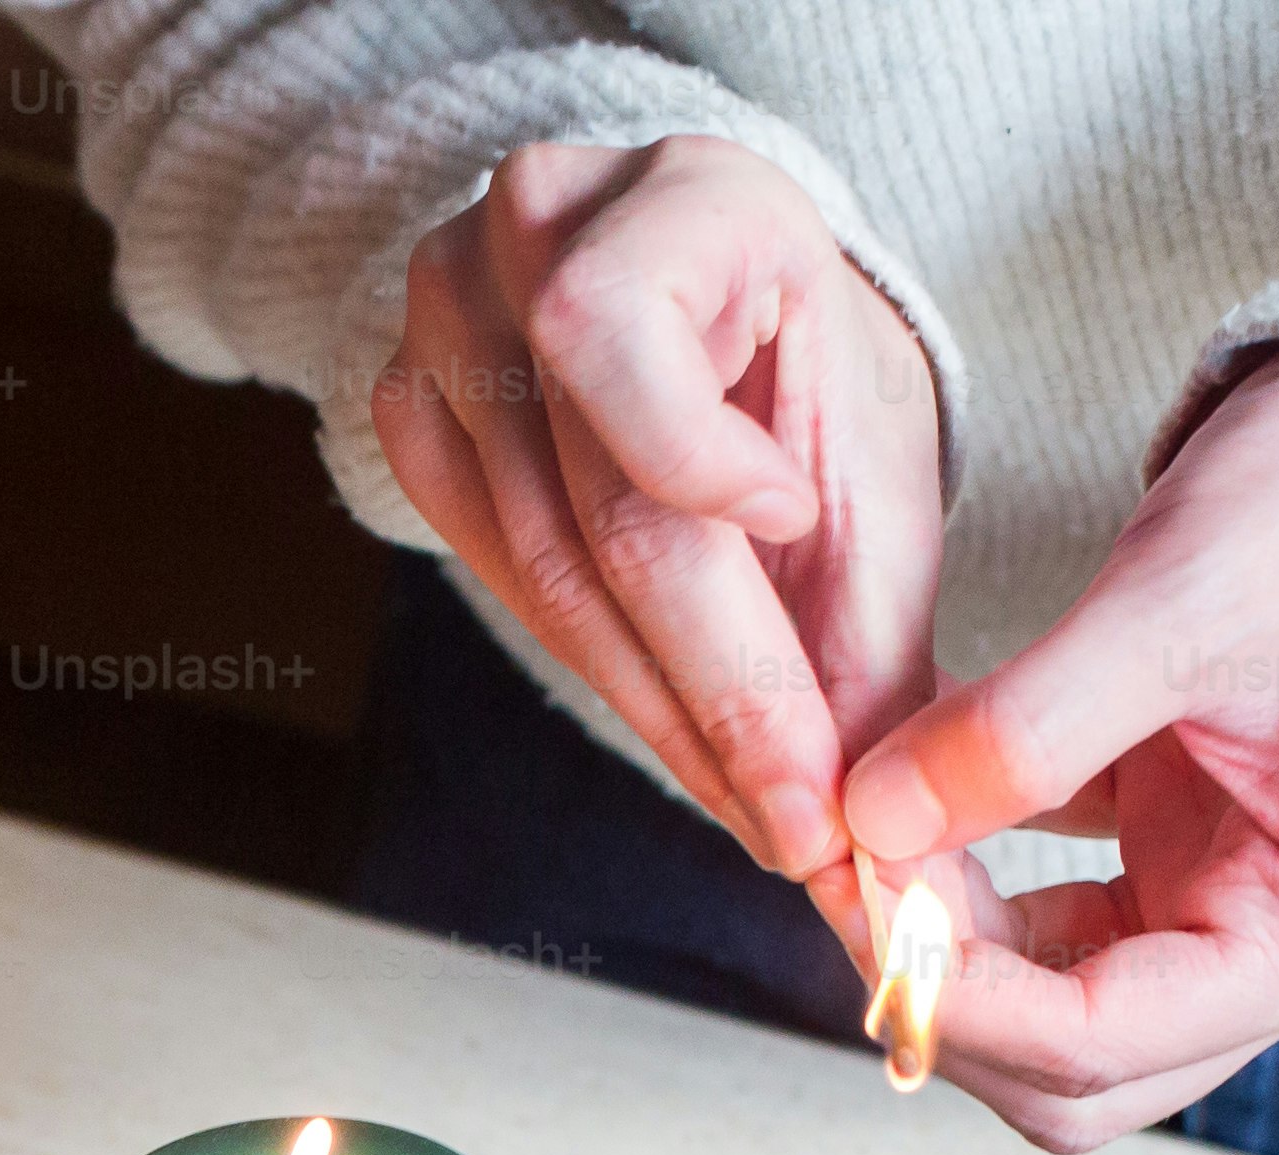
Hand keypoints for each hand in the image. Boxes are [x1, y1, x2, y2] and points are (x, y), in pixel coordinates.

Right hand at [376, 133, 947, 877]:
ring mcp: (446, 332)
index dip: (701, 473)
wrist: (701, 299)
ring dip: (665, 717)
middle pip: (596, 512)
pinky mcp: (408, 413)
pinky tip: (679, 730)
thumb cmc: (796, 363)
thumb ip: (869, 630)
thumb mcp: (870, 453)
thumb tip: (869, 832)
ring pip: (545, 575)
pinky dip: (600, 673)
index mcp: (674, 196)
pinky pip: (500, 581)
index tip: (803, 564)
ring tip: (759, 808)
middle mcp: (530, 241)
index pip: (616, 338)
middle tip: (804, 829)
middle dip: (716, 697)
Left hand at [828, 352, 1278, 1148]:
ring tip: (864, 841)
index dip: (956, 995)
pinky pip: (1029, 945)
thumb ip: (1021, 731)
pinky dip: (955, 903)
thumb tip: (872, 828)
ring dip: (938, 959)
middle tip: (845, 882)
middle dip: (944, 1002)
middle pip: (1066, 1080)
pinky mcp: (1157, 882)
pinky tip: (897, 822)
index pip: (1098, 1044)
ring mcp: (1212, 929)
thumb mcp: (1173, 608)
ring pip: (1034, 1026)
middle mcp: (1272, 961)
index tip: (858, 897)